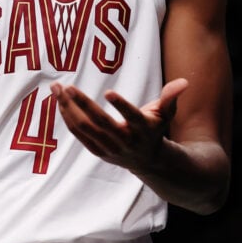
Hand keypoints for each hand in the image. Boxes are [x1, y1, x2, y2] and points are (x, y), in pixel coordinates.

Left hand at [51, 78, 187, 172]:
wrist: (148, 161)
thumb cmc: (155, 129)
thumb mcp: (165, 113)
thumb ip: (171, 97)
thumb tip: (184, 81)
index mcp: (141, 129)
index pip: (131, 117)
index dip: (121, 106)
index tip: (109, 92)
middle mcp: (124, 140)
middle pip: (100, 122)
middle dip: (82, 104)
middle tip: (66, 86)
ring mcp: (109, 148)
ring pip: (84, 128)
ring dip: (68, 109)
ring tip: (56, 90)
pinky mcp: (98, 151)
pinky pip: (78, 134)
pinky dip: (67, 119)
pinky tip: (60, 103)